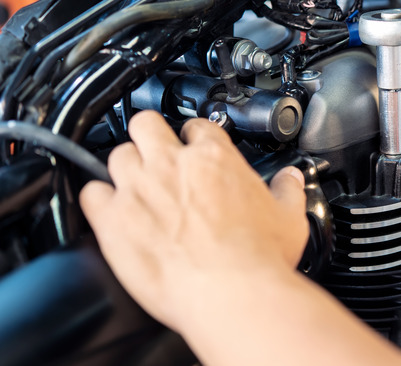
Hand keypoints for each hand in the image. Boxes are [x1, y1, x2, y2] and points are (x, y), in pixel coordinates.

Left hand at [79, 111, 308, 332]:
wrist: (231, 293)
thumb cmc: (259, 259)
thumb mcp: (289, 218)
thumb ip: (287, 191)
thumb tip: (291, 180)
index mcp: (214, 158)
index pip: (198, 126)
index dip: (196, 136)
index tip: (197, 150)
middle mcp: (172, 165)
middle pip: (146, 124)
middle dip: (151, 136)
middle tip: (159, 155)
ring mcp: (139, 188)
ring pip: (117, 154)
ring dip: (126, 166)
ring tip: (136, 184)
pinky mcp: (113, 219)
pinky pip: (91, 192)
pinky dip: (99, 198)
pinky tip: (110, 208)